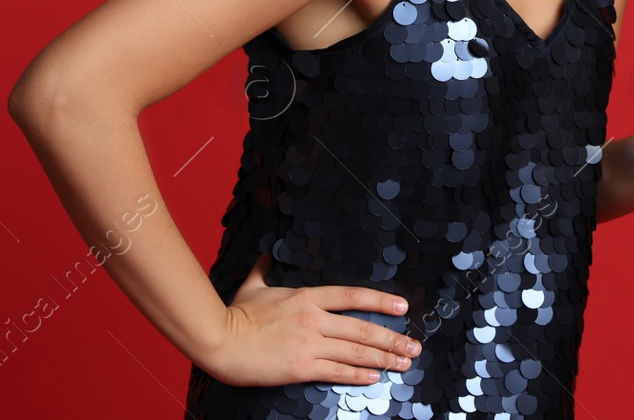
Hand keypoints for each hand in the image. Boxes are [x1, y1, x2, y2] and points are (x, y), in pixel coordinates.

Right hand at [196, 253, 422, 386]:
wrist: (220, 341)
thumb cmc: (235, 315)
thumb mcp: (253, 286)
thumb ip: (264, 270)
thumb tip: (266, 256)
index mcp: (306, 296)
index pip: (352, 296)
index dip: (380, 301)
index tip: (403, 308)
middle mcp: (313, 319)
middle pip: (362, 328)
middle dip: (392, 338)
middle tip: (413, 346)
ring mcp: (309, 344)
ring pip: (355, 351)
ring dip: (383, 358)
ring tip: (403, 363)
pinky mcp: (301, 367)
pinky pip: (337, 371)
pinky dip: (359, 374)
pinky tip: (375, 377)